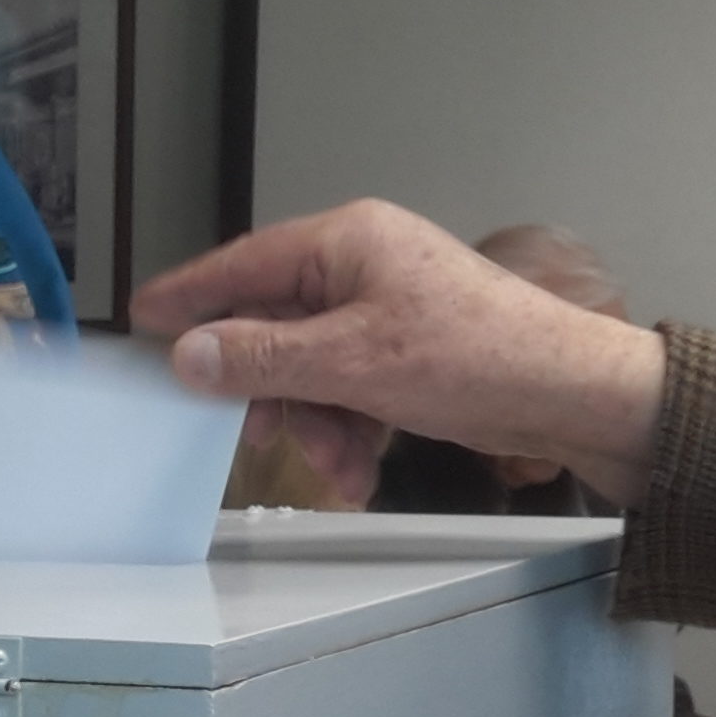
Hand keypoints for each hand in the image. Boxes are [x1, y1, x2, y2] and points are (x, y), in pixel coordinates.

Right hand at [133, 200, 666, 506]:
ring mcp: (394, 310)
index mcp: (349, 243)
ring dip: (318, 425)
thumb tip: (192, 354)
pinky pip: (356, 389)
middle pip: (278, 325)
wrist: (571, 393)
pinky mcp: (416, 353)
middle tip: (262, 436)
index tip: (143, 321)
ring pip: (316, 368)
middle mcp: (368, 266)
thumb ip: (263, 358)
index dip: (193, 296)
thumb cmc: (477, 356)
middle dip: (274, 391)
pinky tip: (362, 473)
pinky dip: (353, 431)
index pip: (246, 263)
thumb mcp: (352, 363)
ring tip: (338, 467)